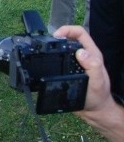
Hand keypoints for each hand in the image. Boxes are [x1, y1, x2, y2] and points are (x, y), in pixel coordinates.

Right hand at [52, 26, 123, 141]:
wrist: (94, 111)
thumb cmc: (98, 97)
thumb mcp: (98, 82)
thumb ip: (92, 67)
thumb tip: (81, 52)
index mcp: (92, 54)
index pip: (80, 33)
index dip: (67, 30)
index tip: (55, 36)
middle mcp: (84, 55)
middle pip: (70, 37)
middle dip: (57, 36)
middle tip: (47, 44)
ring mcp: (76, 62)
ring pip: (64, 47)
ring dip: (54, 46)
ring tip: (44, 51)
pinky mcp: (69, 69)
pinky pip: (60, 58)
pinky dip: (52, 57)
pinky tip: (46, 62)